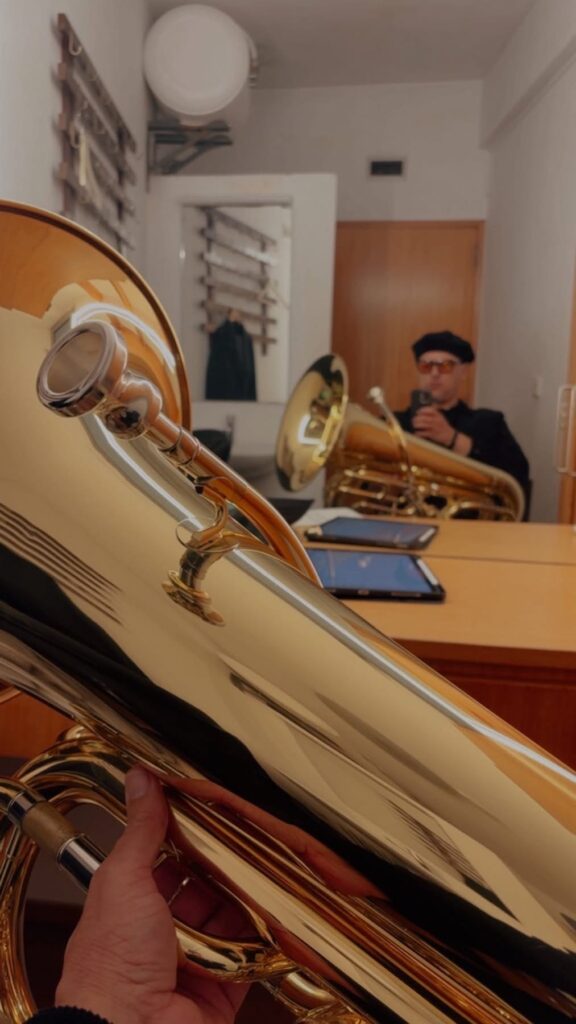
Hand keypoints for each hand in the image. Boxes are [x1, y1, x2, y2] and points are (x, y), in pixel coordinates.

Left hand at [56, 768, 247, 1023]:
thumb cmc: (111, 965)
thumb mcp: (124, 879)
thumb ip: (141, 830)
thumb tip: (141, 780)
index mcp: (131, 904)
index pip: (167, 860)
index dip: (190, 837)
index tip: (215, 812)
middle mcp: (161, 934)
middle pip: (204, 888)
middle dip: (225, 868)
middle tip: (251, 839)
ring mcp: (195, 961)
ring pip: (231, 918)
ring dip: (246, 900)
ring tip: (269, 871)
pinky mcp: (223, 989)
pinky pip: (253, 957)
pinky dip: (264, 940)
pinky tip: (275, 914)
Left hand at [412, 406, 454, 445]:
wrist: (451, 436)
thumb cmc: (443, 426)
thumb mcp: (441, 418)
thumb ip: (434, 414)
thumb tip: (421, 413)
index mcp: (439, 415)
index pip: (430, 410)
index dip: (422, 410)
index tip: (417, 412)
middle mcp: (436, 421)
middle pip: (424, 418)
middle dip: (417, 418)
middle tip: (413, 420)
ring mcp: (435, 428)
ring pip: (423, 425)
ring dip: (417, 425)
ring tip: (414, 425)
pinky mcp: (433, 435)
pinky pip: (424, 433)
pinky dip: (419, 433)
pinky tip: (416, 433)